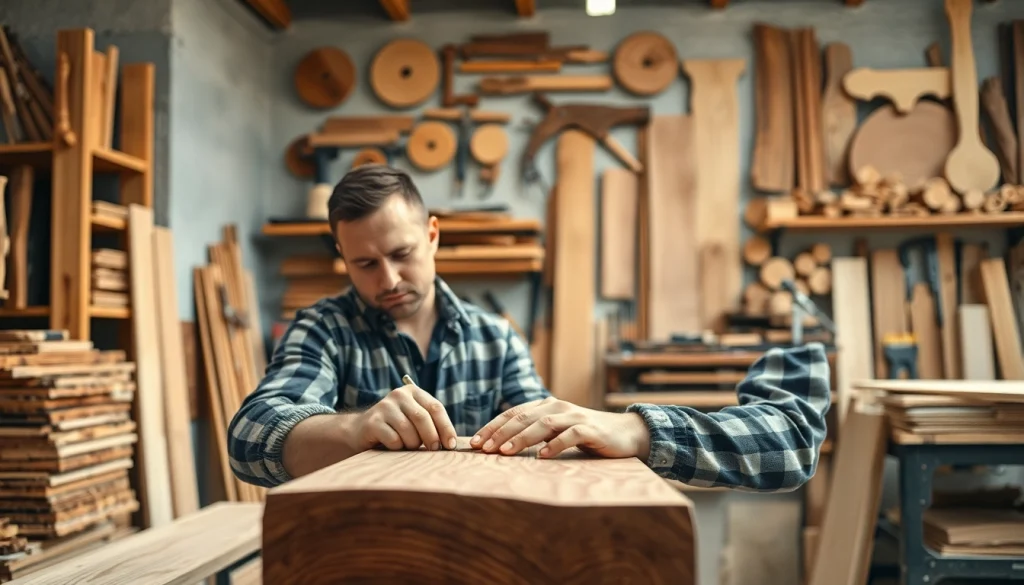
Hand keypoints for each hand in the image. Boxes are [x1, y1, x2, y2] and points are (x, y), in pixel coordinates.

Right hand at [352, 384, 457, 451]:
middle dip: (432, 437)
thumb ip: (431, 424)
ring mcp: (384, 406)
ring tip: (408, 446)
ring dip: (412, 444)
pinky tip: (393, 446)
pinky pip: (394, 440)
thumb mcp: (414, 420)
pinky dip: (398, 448)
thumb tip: (451, 443)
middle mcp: (399, 395)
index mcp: (413, 391)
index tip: (451, 445)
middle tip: (434, 450)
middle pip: (422, 418)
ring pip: (408, 431)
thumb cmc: (396, 428)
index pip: (436, 408)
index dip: (446, 428)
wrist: (361, 430)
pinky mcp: (372, 421)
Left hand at [468, 397, 650, 459]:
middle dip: (500, 433)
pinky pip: (570, 435)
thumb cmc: (585, 435)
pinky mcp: (590, 429)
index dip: (492, 427)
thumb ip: (534, 434)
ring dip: (522, 438)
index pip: (513, 413)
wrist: (625, 433)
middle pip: (523, 417)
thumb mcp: (556, 432)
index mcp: (545, 406)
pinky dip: (555, 444)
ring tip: (506, 452)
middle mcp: (557, 407)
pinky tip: (542, 456)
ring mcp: (574, 416)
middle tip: (483, 449)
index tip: (475, 443)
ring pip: (543, 424)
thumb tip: (500, 448)